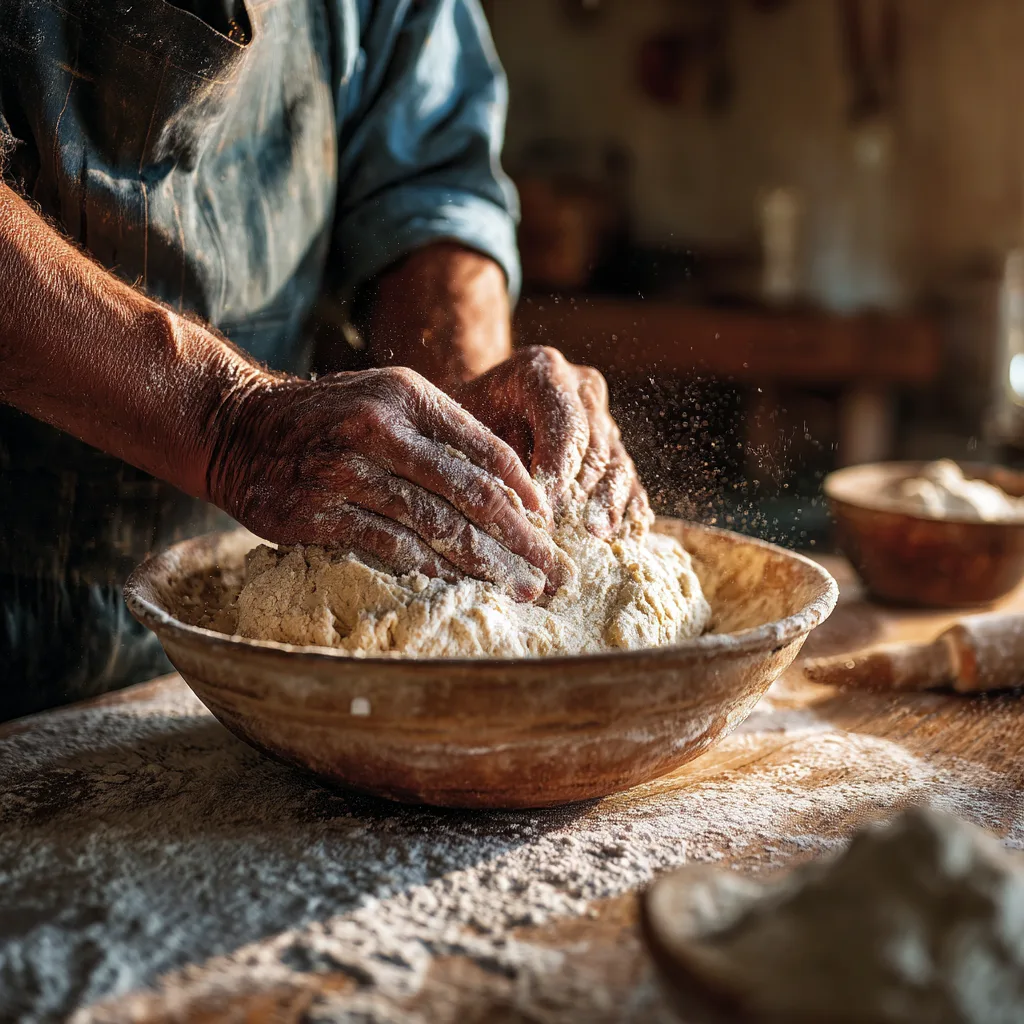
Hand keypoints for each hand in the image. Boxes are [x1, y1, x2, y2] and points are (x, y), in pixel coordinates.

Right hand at [207, 366, 564, 600]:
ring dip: (483, 562)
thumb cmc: (327, 417)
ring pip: (435, 525)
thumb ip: (440, 434)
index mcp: (407, 395)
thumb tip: (506, 486)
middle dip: (518, 538)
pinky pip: (389, 545)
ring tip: (518, 588)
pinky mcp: (318, 512)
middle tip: (550, 572)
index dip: (524, 489)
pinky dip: (428, 566)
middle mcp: (380, 428)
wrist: (237, 426)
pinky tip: (456, 583)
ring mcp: (346, 471)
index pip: (484, 448)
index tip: (548, 521)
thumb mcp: (386, 399)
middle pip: (470, 493)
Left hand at [455, 347, 651, 537]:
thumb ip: (489, 455)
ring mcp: (603, 418)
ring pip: (617, 465)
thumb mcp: (461, 427)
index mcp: (543, 370)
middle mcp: (582, 388)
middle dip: (583, 495)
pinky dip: (628, 510)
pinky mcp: (615, 448)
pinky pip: (629, 481)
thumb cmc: (463, 420)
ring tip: (597, 539)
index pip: (565, 424)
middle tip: (572, 534)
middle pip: (596, 447)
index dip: (558, 470)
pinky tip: (625, 537)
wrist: (480, 409)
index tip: (543, 510)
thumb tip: (517, 506)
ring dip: (609, 506)